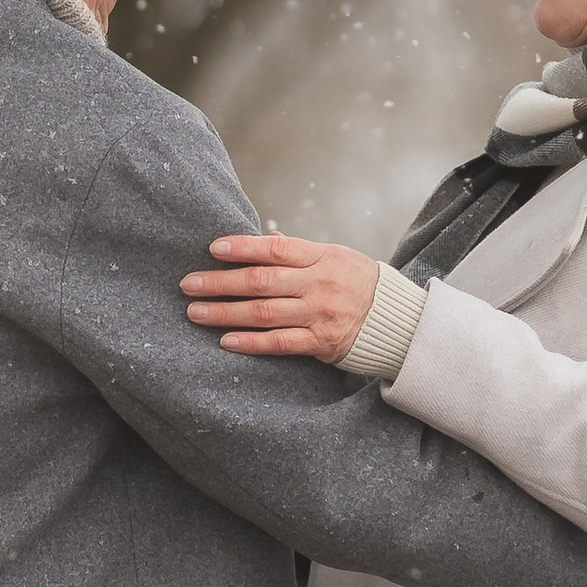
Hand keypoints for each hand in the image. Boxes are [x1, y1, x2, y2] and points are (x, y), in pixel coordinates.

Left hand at [183, 229, 382, 361]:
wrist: (396, 320)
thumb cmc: (356, 283)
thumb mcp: (334, 257)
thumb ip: (297, 254)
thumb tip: (259, 244)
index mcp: (322, 257)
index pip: (277, 249)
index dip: (243, 248)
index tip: (213, 249)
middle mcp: (319, 285)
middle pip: (262, 282)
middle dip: (221, 283)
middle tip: (189, 284)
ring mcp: (320, 315)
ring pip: (264, 313)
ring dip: (225, 313)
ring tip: (195, 312)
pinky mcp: (321, 343)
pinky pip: (280, 343)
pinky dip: (251, 342)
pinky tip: (226, 340)